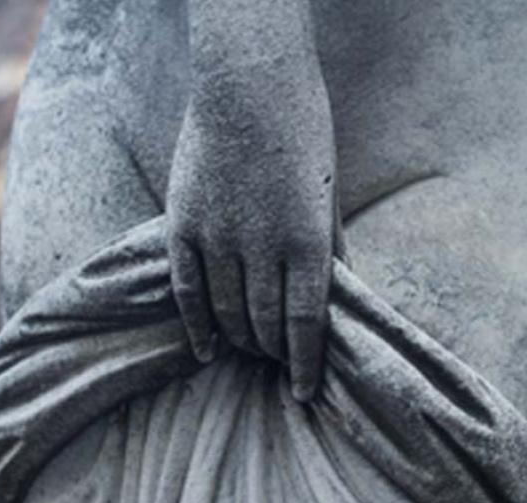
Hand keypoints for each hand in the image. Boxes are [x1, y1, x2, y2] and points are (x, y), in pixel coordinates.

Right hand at [166, 76, 336, 400]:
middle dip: (275, 353)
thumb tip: (343, 299)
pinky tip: (207, 349)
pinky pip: (187, 289)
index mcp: (307, 239)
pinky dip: (197, 325)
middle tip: (279, 367)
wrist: (248, 84)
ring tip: (251, 353)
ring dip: (242, 339)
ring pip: (227, 311)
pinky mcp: (183, 224)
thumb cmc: (302, 135)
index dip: (306, 363)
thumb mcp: (329, 193)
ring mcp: (217, 235)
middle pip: (265, 322)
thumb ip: (332, 250)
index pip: (306, 322)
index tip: (305, 393)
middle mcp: (262, 245)